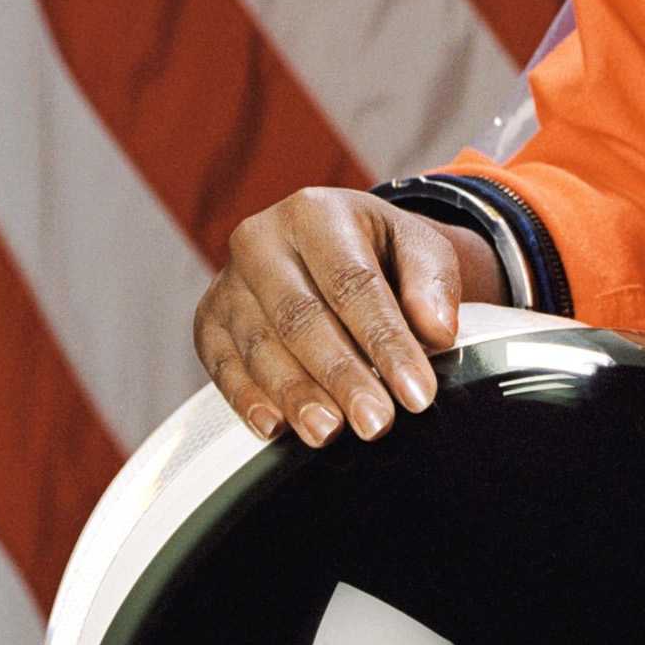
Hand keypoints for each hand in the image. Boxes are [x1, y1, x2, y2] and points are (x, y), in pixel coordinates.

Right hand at [193, 189, 496, 447]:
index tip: (417, 394)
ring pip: (260, 346)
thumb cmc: (380, 252)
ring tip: (329, 432)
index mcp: (316, 212)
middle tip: (375, 423)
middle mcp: (261, 240)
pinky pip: (221, 365)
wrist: (331, 245)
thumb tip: (437, 332)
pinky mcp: (208, 320)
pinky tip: (275, 428)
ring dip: (295, 396)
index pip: (353, 284)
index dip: (387, 342)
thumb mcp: (419, 249)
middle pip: (301, 318)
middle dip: (342, 377)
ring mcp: (228, 282)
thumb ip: (433, 284)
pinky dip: (247, 399)